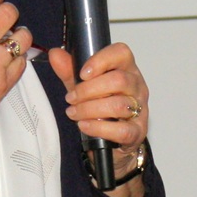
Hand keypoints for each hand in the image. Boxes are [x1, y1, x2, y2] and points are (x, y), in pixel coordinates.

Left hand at [49, 42, 149, 196]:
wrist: (113, 143)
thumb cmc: (102, 109)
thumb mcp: (83, 87)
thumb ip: (70, 71)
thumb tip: (56, 54)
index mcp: (126, 70)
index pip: (121, 53)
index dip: (101, 60)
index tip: (82, 73)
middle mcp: (137, 87)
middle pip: (119, 80)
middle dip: (88, 90)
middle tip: (71, 98)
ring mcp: (140, 110)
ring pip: (118, 105)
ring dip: (89, 109)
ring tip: (74, 113)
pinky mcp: (137, 132)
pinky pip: (121, 130)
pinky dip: (99, 128)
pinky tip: (85, 126)